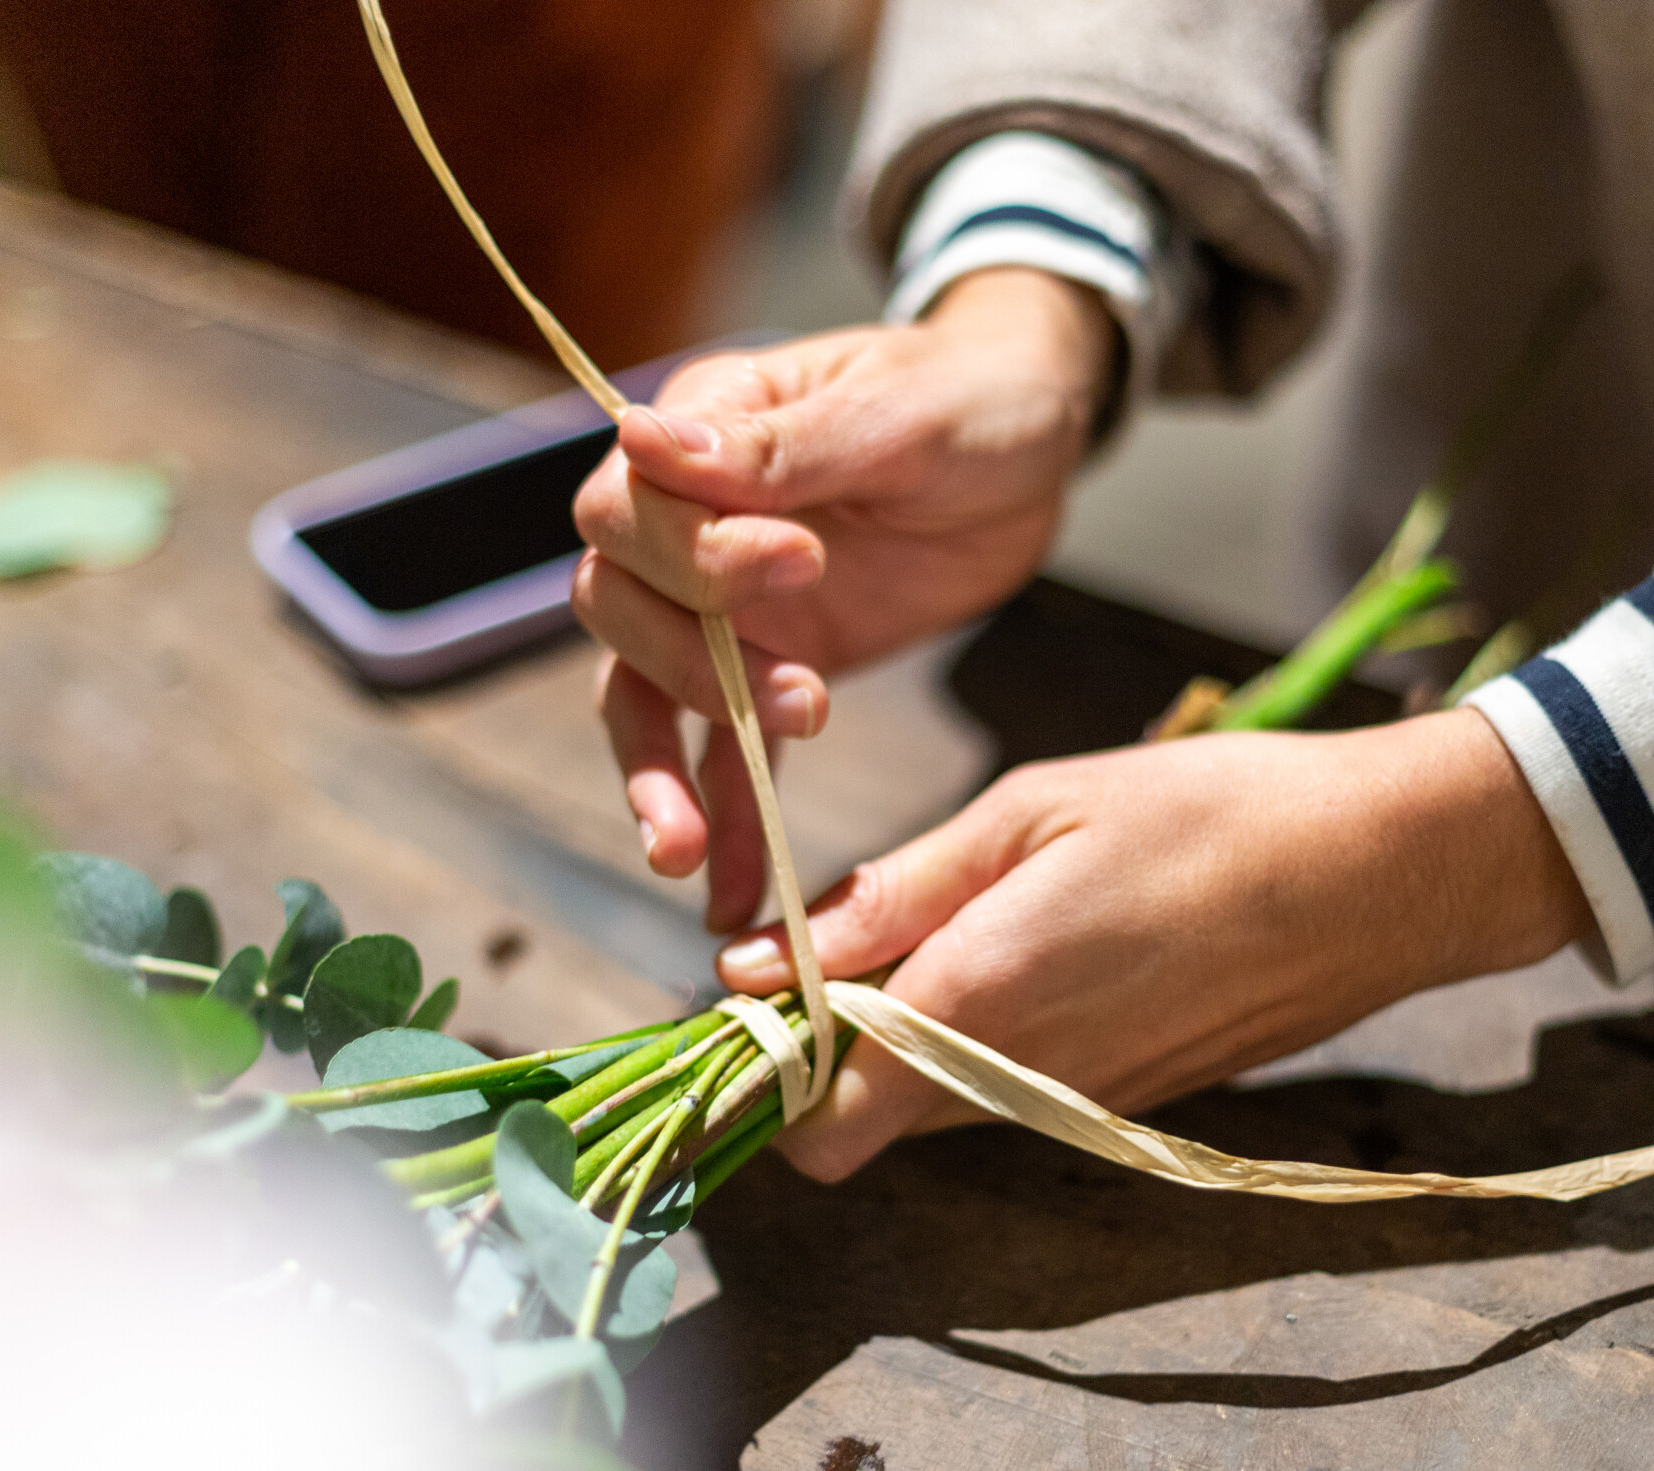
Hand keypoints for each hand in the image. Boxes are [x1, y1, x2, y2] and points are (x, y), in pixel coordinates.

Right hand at [572, 269, 1115, 928]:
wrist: (1031, 435)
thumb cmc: (963, 397)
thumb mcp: (894, 411)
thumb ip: (777, 446)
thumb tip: (643, 437)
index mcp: (702, 432)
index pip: (635, 510)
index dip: (699, 554)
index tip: (804, 561)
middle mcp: (686, 520)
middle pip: (621, 607)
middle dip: (690, 671)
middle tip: (803, 701)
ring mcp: (719, 601)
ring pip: (644, 691)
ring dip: (661, 774)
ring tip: (683, 855)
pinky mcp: (765, 664)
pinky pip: (718, 745)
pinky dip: (722, 814)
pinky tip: (730, 889)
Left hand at [715, 709, 1596, 1180]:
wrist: (1384, 875)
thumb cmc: (1212, 814)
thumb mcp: (1037, 809)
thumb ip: (897, 892)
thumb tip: (761, 958)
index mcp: (978, 1004)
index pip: (815, 1124)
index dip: (762, 1070)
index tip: (754, 992)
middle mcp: (1017, 1086)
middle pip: (860, 1136)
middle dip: (818, 1064)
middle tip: (830, 954)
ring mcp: (1074, 1107)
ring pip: (929, 1121)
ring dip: (897, 1055)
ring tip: (932, 933)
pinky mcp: (1123, 1105)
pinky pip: (1004, 1101)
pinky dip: (975, 1052)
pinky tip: (1021, 955)